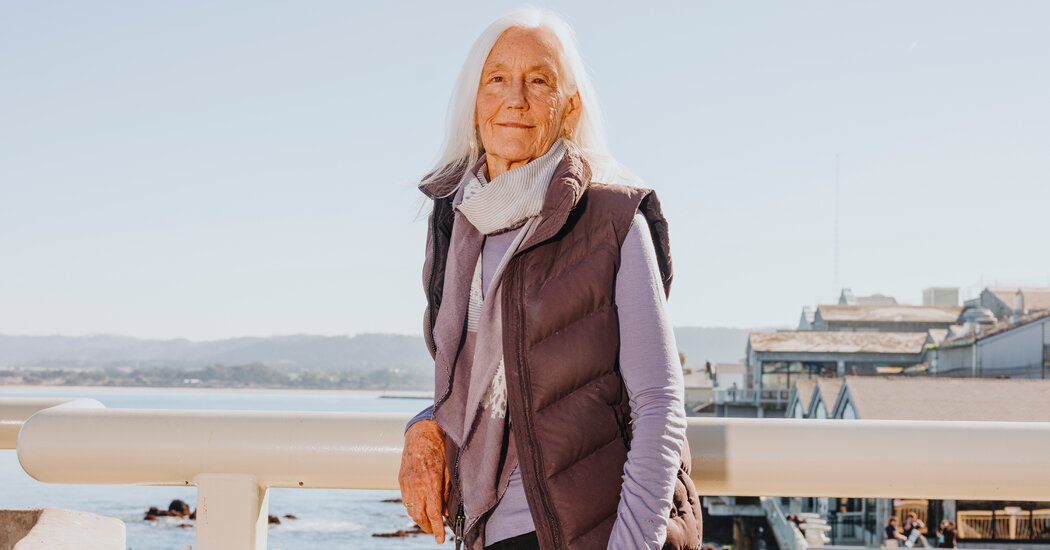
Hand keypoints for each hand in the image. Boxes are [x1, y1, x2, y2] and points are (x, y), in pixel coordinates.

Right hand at [398, 419, 450, 543]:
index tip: (441, 539)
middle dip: (427, 528)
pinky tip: (419, 509)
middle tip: (435, 532)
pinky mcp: (401, 479)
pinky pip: (405, 500)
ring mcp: (406, 482)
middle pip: (419, 516)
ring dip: (419, 520)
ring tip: (428, 523)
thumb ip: (447, 491)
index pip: (433, 513)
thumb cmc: (439, 447)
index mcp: (430, 482)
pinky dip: (412, 508)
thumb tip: (445, 511)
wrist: (421, 432)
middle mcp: (416, 484)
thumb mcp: (449, 469)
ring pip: (410, 510)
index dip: (437, 529)